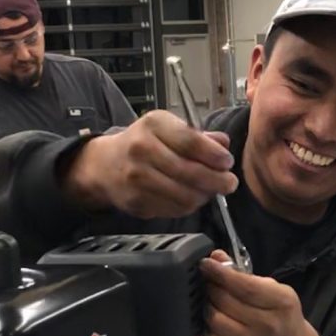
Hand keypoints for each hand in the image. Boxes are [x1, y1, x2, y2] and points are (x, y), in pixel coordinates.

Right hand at [63, 110, 237, 218]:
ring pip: (184, 195)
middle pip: (190, 171)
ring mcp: (136, 177)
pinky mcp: (136, 201)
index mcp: (154, 125)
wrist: (105, 164)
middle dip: (217, 180)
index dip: (214, 155)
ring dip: (204, 196)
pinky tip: (191, 198)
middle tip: (229, 183)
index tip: (227, 162)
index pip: (191, 141)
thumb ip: (199, 136)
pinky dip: (188, 207)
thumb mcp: (168, 128)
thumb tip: (224, 144)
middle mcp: (142, 149)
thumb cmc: (144, 143)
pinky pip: (173, 210)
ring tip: (209, 191)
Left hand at [199, 249, 321, 335]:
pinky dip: (207, 324)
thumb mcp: (274, 288)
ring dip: (208, 305)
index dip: (222, 274)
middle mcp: (267, 325)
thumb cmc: (282, 312)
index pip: (246, 287)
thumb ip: (245, 273)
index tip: (206, 263)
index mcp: (281, 302)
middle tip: (208, 279)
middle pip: (227, 302)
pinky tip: (214, 315)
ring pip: (215, 320)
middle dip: (211, 286)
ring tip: (211, 297)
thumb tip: (216, 256)